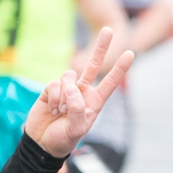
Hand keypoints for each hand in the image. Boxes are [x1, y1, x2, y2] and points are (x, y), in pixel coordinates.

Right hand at [24, 27, 134, 157]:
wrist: (41, 143)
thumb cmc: (63, 139)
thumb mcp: (76, 129)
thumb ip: (77, 109)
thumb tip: (73, 87)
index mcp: (95, 102)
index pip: (110, 82)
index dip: (120, 68)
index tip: (130, 53)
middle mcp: (82, 92)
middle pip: (93, 65)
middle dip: (101, 47)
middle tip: (109, 29)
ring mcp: (67, 89)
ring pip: (69, 76)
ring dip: (64, 94)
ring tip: (60, 111)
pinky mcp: (51, 89)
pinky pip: (54, 83)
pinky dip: (53, 96)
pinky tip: (51, 109)